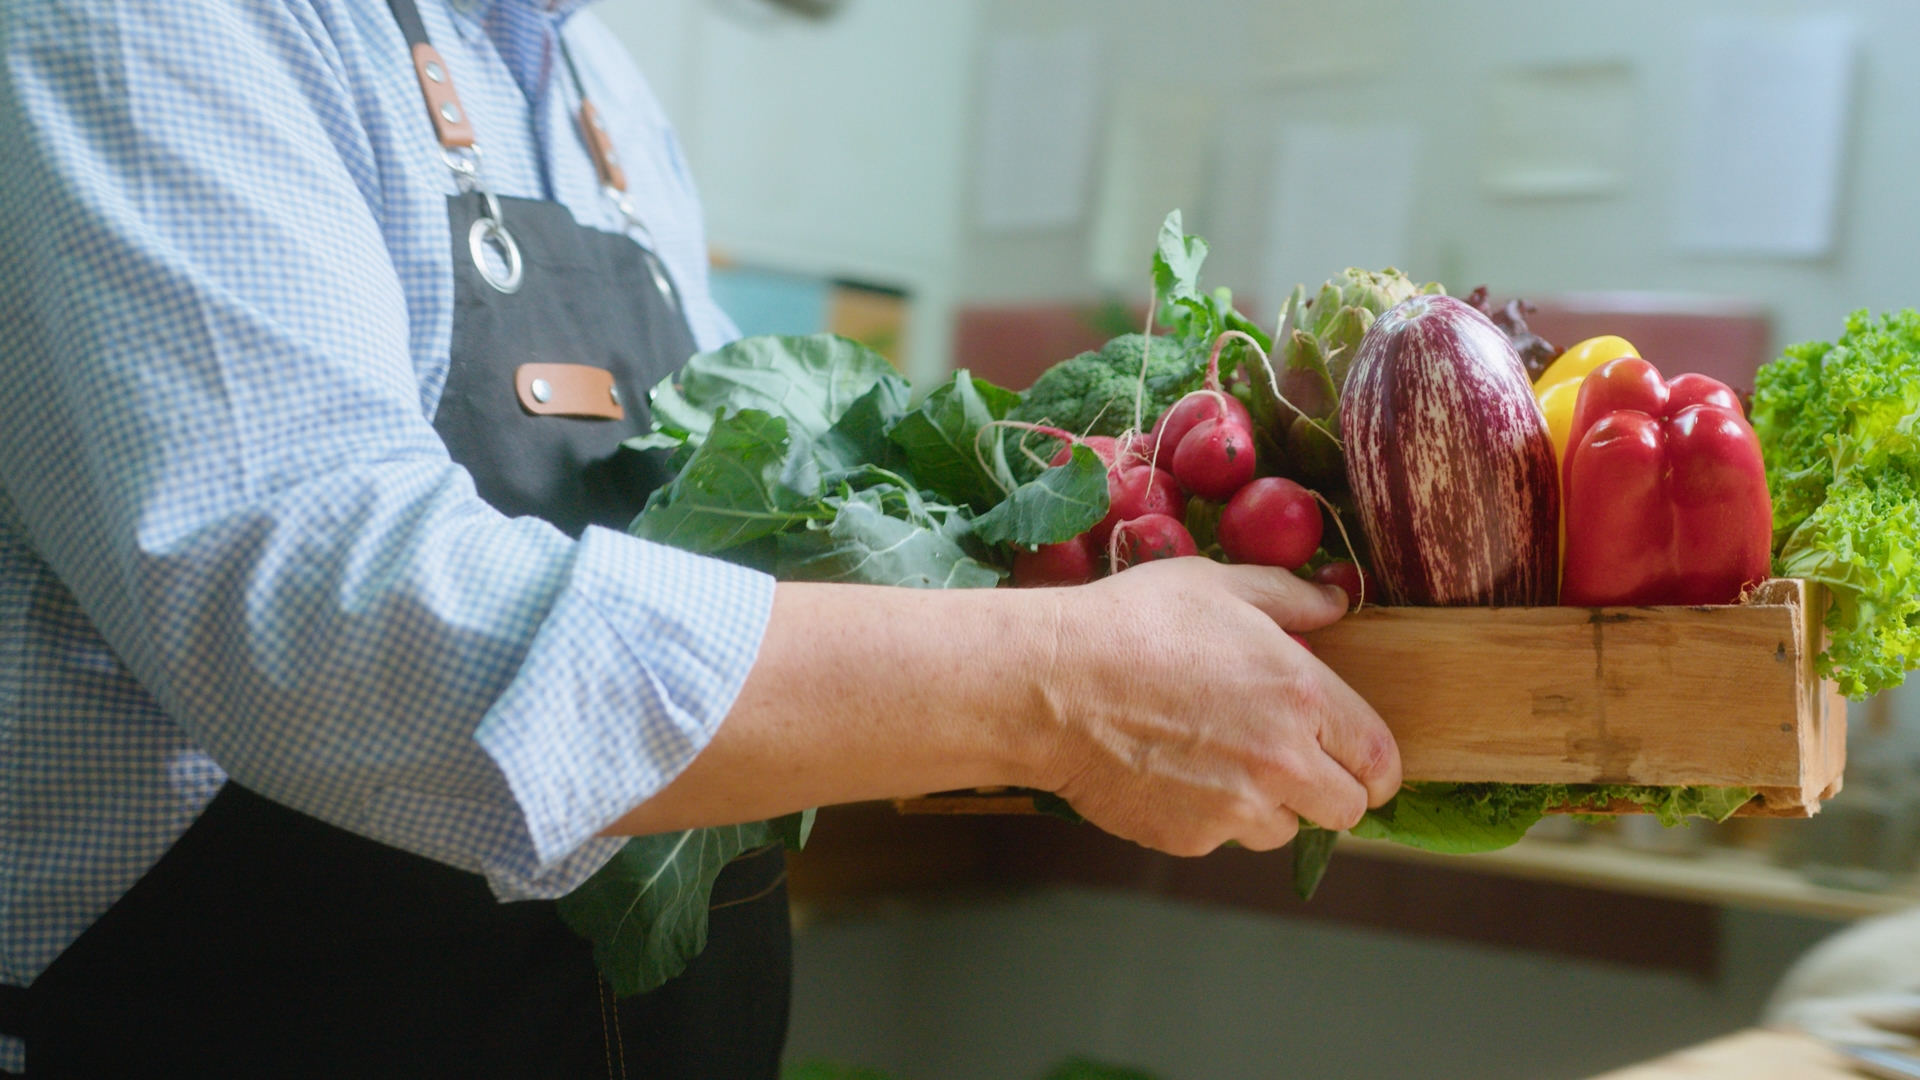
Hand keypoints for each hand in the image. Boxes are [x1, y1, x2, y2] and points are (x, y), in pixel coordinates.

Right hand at [1032, 558, 1400, 856]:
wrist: (1049, 686)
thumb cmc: (1130, 625)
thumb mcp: (1215, 586)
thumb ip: (1287, 596)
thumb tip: (1334, 602)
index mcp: (1302, 697)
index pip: (1379, 759)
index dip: (1377, 766)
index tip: (1362, 765)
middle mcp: (1282, 762)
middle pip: (1346, 811)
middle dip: (1330, 791)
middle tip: (1294, 765)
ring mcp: (1236, 808)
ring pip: (1283, 829)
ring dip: (1267, 804)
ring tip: (1219, 761)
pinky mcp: (1190, 838)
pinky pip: (1221, 836)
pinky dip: (1208, 814)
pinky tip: (1172, 772)